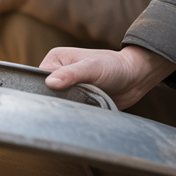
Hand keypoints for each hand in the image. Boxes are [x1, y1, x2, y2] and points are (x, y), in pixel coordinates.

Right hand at [40, 45, 175, 109]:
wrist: (135, 78)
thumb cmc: (114, 66)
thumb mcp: (91, 67)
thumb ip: (71, 74)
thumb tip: (50, 83)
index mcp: (55, 60)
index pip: (39, 79)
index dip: (46, 91)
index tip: (59, 97)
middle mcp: (58, 73)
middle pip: (47, 93)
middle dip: (57, 101)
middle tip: (72, 104)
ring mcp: (67, 87)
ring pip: (57, 104)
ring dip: (67, 109)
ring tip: (79, 108)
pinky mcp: (76, 100)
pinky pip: (69, 110)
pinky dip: (73, 114)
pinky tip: (80, 115)